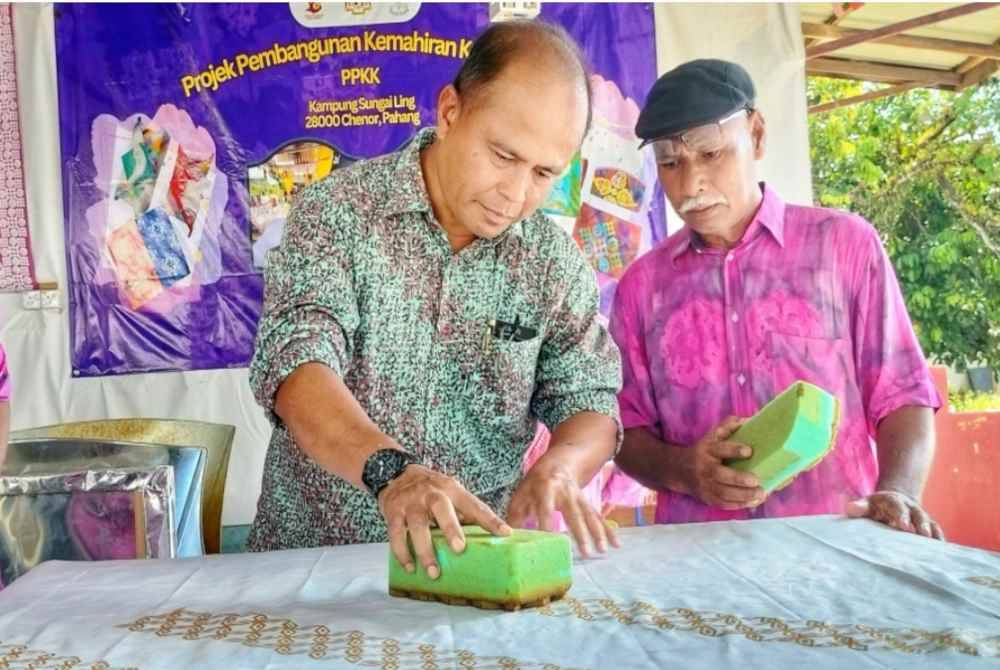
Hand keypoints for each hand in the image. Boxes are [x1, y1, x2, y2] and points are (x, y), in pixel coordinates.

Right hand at [378, 465, 511, 578]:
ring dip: (425, 550)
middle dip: (450, 528)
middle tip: (459, 549)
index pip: (473, 505)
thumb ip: (464, 512)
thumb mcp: (449, 492)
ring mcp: (411, 502)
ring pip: (417, 524)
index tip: (505, 533)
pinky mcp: (393, 511)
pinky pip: (396, 533)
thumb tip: (488, 537)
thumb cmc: (430, 489)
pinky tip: (410, 567)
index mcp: (451, 489)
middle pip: (441, 508)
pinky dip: (402, 552)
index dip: (490, 519)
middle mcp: (431, 493)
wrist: (394, 472)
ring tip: (434, 571)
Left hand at [507, 464, 618, 557]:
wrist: (559, 462)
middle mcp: (565, 492)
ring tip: (602, 550)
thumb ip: (516, 514)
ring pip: (589, 516)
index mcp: (546, 488)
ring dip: (597, 533)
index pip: (546, 508)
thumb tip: (509, 538)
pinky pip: (598, 516)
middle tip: (586, 553)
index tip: (549, 542)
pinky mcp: (587, 502)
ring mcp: (579, 497)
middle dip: (581, 533)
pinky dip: (608, 530)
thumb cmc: (535, 482)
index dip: (547, 524)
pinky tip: (616, 544)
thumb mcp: (522, 493)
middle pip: (574, 514)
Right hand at [684, 416, 765, 509]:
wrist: (679, 470)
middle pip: (721, 475)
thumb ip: (727, 427)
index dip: (734, 450)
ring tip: (761, 494)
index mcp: (707, 450)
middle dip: (739, 479)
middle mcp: (704, 469)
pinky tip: (754, 502)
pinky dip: (740, 504)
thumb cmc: (702, 451)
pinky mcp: (708, 498)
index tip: (749, 450)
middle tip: (756, 480)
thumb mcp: (711, 436)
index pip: (720, 449)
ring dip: (743, 495)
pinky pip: (724, 503)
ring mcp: (705, 485)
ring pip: (724, 493)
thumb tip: (746, 420)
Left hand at [846, 490, 944, 540]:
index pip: (898, 507)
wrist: (893, 502)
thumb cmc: (875, 507)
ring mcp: (922, 517)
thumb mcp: (866, 504)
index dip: (901, 515)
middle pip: (919, 515)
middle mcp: (912, 508)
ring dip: (934, 534)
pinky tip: (944, 555)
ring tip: (937, 547)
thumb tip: (850, 508)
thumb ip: (859, 507)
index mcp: (894, 501)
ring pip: (931, 524)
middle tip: (923, 536)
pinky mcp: (930, 527)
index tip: (903, 526)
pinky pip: (938, 534)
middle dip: (921, 525)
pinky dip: (941, 542)